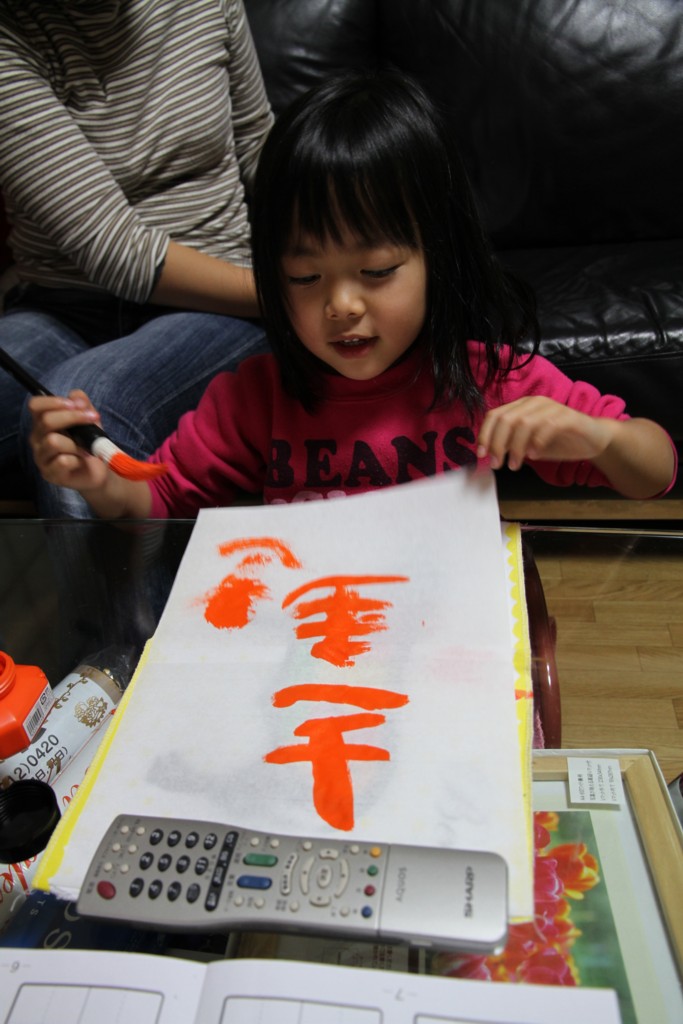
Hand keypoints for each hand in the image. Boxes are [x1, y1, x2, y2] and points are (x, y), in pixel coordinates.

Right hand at [28, 389, 110, 492]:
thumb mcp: (90, 421)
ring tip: (86, 448)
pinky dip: (77, 459)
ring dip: (76, 443)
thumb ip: (83, 405)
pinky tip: (81, 461)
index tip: (75, 404)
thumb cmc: (89, 443)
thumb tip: (77, 396)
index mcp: (42, 422)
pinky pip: (62, 461)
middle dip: (73, 417)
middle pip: (47, 421)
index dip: (54, 402)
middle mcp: (37, 438)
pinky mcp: (49, 473)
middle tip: (93, 419)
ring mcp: (41, 457)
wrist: (98, 470)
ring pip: (53, 441)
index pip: (35, 405)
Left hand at [476, 396, 612, 469]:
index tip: (482, 454)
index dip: (485, 434)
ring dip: (516, 446)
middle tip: (497, 464)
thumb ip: (510, 445)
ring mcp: (551, 408)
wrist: (593, 439)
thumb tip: (489, 455)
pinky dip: (537, 441)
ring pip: (524, 422)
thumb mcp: (528, 445)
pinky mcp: (568, 417)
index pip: (495, 415)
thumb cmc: (558, 441)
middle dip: (498, 443)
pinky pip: (548, 425)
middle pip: (506, 419)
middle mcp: (534, 403)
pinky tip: (534, 455)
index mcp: (521, 407)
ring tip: (514, 465)